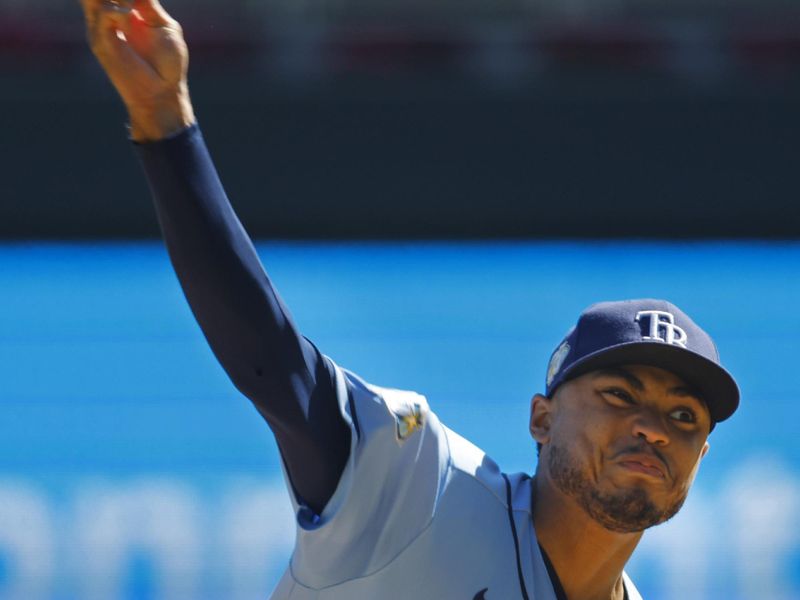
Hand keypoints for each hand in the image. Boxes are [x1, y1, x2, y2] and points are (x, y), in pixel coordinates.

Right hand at [80, 0, 194, 140]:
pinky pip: (104, 14)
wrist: (162, 92)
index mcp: (126, 9)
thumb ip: (149, 4)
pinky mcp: (100, 41)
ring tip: (131, 6)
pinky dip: (119, 11)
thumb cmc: (168, 63)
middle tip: (134, 3)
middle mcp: (110, 15)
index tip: (138, 2)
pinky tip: (129, 18)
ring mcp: (102, 27)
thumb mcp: (165, 26)